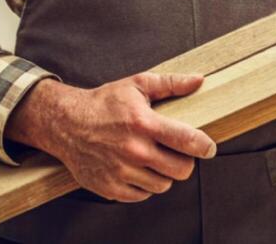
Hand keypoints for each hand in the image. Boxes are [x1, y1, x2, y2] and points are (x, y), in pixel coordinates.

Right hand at [6, 73, 216, 201]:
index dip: (204, 146)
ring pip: (163, 185)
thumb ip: (170, 83)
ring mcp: (122, 171)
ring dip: (163, 174)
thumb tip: (199, 81)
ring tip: (153, 158)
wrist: (66, 124)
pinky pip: (142, 195)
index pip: (186, 141)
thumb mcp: (136, 85)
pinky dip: (144, 185)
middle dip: (184, 162)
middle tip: (176, 153)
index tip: (209, 148)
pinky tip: (137, 168)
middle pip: (181, 170)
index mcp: (143, 123)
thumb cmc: (104, 103)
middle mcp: (134, 150)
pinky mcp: (111, 188)